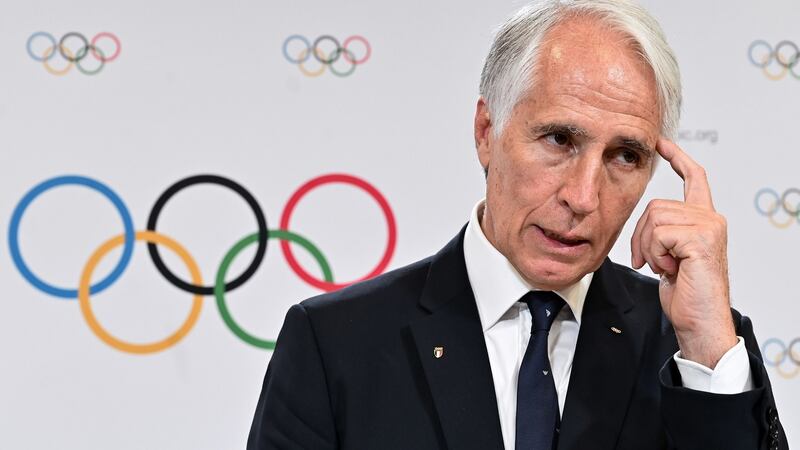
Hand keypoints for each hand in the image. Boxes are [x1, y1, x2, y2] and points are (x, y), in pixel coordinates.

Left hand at [631, 139, 736, 368]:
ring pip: (653, 220)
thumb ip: (663, 233)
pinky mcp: (701, 238)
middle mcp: (710, 218)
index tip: (660, 143)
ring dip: (648, 249)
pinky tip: (671, 270)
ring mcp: (708, 226)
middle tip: (651, 263)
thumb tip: (646, 223)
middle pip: (653, 206)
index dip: (676, 158)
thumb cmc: (684, 294)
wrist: (699, 322)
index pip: (694, 178)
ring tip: (666, 268)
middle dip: (641, 237)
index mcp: (703, 220)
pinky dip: (655, 255)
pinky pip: (658, 235)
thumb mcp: (668, 255)